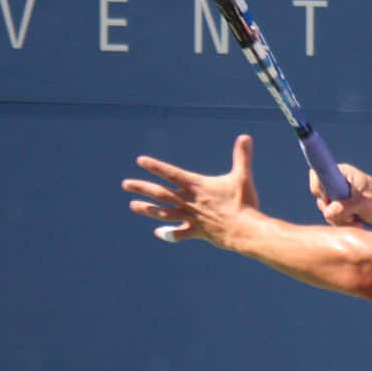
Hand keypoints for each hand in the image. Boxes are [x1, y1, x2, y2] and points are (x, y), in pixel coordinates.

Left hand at [123, 133, 259, 244]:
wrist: (244, 230)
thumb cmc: (244, 202)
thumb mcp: (242, 176)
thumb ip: (242, 156)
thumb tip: (246, 136)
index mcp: (197, 186)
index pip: (172, 173)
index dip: (156, 166)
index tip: (140, 160)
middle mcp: (189, 201)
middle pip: (161, 193)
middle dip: (142, 187)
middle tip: (125, 184)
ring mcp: (191, 217)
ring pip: (164, 212)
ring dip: (147, 209)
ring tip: (133, 205)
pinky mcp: (197, 232)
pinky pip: (179, 233)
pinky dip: (169, 234)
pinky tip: (158, 232)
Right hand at [309, 162, 371, 228]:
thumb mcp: (365, 203)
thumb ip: (346, 206)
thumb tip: (329, 212)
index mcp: (342, 173)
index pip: (317, 175)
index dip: (318, 190)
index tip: (329, 201)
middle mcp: (337, 183)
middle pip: (320, 198)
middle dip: (332, 212)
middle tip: (350, 217)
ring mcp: (339, 197)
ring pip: (326, 211)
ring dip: (340, 221)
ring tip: (358, 221)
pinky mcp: (342, 209)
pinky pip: (333, 219)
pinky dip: (343, 224)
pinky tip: (358, 224)